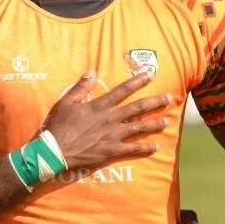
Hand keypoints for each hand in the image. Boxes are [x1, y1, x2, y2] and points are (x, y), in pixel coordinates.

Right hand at [44, 71, 169, 170]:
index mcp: (99, 106)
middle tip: (169, 97)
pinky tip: (156, 147)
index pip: (123, 90)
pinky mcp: (111, 151)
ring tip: (167, 121)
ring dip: (154, 123)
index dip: (138, 81)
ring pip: (139, 128)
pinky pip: (132, 149)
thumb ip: (81, 86)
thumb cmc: (58, 126)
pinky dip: (145, 148)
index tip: (151, 74)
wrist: (55, 152)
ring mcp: (112, 136)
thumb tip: (93, 71)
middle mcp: (110, 119)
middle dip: (155, 102)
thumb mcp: (66, 101)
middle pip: (137, 108)